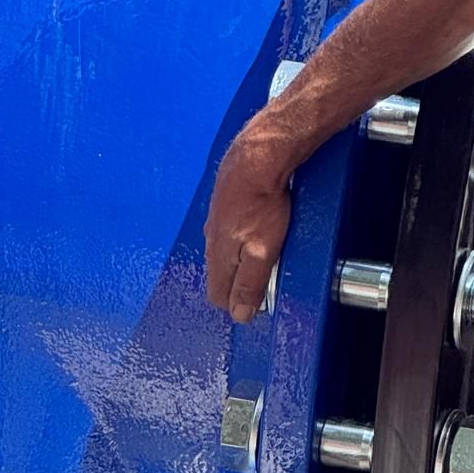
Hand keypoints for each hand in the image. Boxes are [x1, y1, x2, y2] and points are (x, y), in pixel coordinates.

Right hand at [205, 127, 291, 323]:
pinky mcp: (225, 202)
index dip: (236, 304)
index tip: (254, 303)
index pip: (217, 295)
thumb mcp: (262, 251)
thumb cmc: (262, 202)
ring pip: (223, 250)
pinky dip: (240, 235)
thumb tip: (240, 314)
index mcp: (218, 256)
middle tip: (261, 282)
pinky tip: (256, 228)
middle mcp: (211, 239)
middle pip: (220, 274)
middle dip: (237, 283)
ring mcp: (216, 219)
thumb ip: (250, 284)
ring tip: (259, 256)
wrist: (258, 158)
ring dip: (238, 258)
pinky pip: (229, 228)